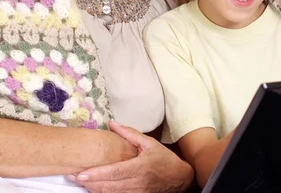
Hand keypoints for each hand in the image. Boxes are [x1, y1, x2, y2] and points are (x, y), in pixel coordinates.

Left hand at [71, 121, 193, 192]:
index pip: (115, 172)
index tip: (80, 173)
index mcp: (140, 167)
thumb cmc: (164, 159)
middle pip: (108, 186)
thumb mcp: (150, 143)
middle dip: (88, 183)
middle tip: (72, 176)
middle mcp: (137, 182)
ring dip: (93, 190)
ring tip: (79, 182)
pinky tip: (94, 188)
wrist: (178, 179)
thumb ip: (130, 134)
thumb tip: (112, 124)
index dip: (97, 174)